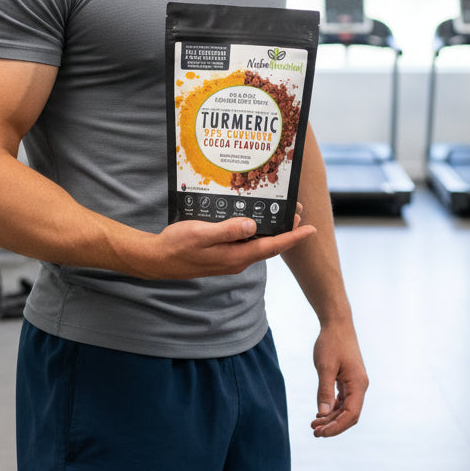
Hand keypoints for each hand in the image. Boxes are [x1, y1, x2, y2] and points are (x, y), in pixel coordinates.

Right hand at [141, 210, 316, 279]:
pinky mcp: (222, 256)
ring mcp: (230, 259)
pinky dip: (254, 232)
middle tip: (298, 209)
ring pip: (258, 244)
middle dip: (286, 229)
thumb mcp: (201, 234)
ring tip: (280, 212)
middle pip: (269, 245)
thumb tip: (253, 226)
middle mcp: (237, 260)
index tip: (311, 229)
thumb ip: (227, 230)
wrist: (158, 260)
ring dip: (271, 230)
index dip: (293, 237)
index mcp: (236, 256)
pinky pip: (245, 244)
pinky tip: (251, 220)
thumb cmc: (176, 246)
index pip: (272, 246)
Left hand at [310, 322, 367, 437]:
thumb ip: (324, 390)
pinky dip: (332, 407)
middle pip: (348, 414)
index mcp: (358, 385)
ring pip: (345, 408)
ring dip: (331, 417)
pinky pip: (342, 399)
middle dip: (332, 425)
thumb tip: (323, 413)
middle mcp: (359, 386)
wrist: (337, 324)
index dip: (336, 427)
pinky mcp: (348, 379)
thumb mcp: (325, 366)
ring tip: (314, 424)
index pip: (350, 415)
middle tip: (314, 432)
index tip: (321, 433)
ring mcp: (355, 383)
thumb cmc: (331, 342)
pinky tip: (320, 413)